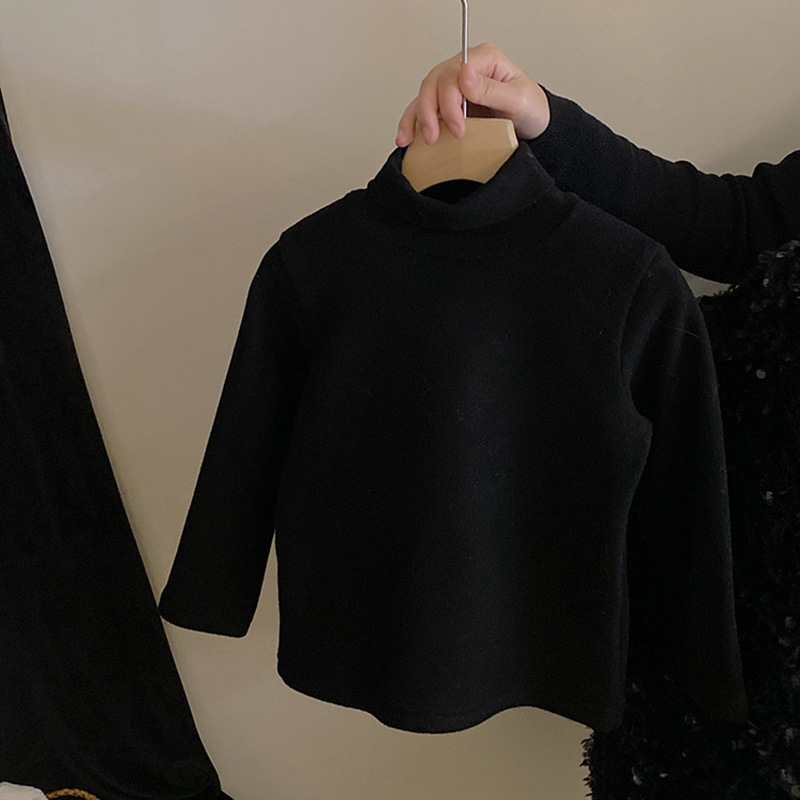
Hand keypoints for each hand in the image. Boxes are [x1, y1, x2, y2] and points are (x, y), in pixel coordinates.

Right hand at [396, 42, 550, 146]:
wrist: (533, 127)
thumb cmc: (531, 110)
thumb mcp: (519, 100)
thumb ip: (492, 89)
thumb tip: (464, 76)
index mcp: (483, 59)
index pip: (454, 74)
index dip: (450, 102)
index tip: (458, 128)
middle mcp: (465, 70)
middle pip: (434, 82)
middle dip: (430, 112)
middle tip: (435, 137)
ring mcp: (455, 87)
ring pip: (424, 95)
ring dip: (415, 118)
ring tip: (416, 140)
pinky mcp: (449, 105)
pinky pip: (424, 109)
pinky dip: (412, 123)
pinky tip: (407, 138)